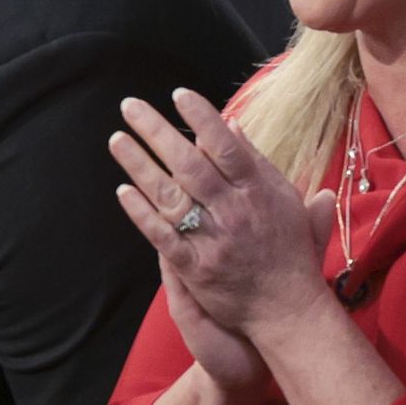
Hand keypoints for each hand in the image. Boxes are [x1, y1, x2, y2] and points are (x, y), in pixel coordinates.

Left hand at [109, 89, 334, 339]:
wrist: (288, 309)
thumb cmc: (288, 250)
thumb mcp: (286, 200)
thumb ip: (258, 163)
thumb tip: (232, 126)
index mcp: (259, 191)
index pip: (228, 147)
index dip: (203, 119)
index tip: (179, 94)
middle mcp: (235, 212)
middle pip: (190, 164)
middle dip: (158, 132)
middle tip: (130, 106)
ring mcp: (213, 240)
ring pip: (170, 196)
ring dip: (140, 165)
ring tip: (116, 139)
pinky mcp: (195, 268)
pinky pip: (163, 235)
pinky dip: (141, 213)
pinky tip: (122, 190)